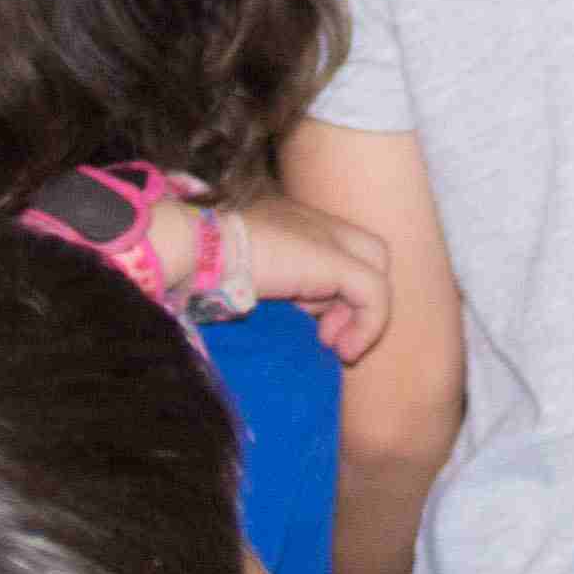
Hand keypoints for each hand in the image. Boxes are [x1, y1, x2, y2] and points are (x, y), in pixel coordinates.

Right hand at [224, 187, 396, 362]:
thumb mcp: (250, 277)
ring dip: (363, 320)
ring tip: (334, 347)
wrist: (197, 248)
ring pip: (377, 273)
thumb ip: (277, 287)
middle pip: (370, 256)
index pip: (343, 250)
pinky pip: (374, 291)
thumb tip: (287, 319)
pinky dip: (368, 325)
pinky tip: (343, 349)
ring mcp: (329, 237)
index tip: (318, 328)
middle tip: (329, 337)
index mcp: (297, 224)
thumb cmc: (207, 266)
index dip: (339, 293)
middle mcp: (318, 224)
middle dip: (358, 302)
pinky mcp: (334, 259)